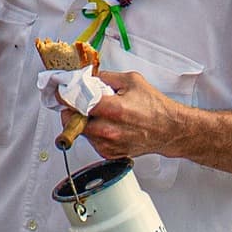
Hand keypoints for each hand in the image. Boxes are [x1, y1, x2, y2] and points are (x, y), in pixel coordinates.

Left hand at [68, 68, 182, 161]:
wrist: (169, 129)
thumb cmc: (155, 107)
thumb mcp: (132, 81)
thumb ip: (106, 77)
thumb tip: (88, 77)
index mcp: (114, 109)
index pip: (78, 103)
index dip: (67, 96)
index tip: (61, 93)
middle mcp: (110, 130)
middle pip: (74, 121)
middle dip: (73, 110)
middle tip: (79, 103)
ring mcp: (110, 144)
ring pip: (81, 132)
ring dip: (82, 122)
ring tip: (97, 114)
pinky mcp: (111, 154)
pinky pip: (92, 142)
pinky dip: (93, 133)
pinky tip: (105, 125)